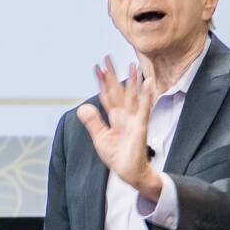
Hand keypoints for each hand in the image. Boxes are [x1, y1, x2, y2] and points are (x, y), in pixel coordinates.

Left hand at [76, 56, 160, 200]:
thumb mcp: (100, 138)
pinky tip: (148, 83)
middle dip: (112, 74)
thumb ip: (93, 122)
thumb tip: (82, 107)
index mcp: (115, 117)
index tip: (96, 67)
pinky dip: (146, 96)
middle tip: (107, 57)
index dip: (101, 81)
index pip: (107, 95)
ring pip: (132, 96)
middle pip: (118, 90)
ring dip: (132, 80)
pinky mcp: (141, 127)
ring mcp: (134, 120)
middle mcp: (125, 115)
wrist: (130, 173)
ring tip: (132, 64)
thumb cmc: (118, 156)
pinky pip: (143, 109)